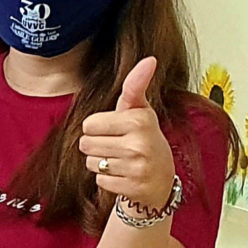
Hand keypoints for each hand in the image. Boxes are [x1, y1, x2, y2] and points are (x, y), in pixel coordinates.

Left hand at [79, 56, 176, 213]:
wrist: (161, 179)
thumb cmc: (145, 139)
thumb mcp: (141, 111)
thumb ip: (136, 86)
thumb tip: (149, 59)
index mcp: (140, 120)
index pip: (89, 124)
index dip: (98, 127)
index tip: (116, 129)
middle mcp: (140, 143)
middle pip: (86, 144)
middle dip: (97, 145)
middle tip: (118, 146)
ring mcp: (137, 168)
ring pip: (91, 163)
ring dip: (101, 163)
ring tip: (121, 160)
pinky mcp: (132, 188)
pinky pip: (99, 180)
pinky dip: (107, 179)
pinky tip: (123, 175)